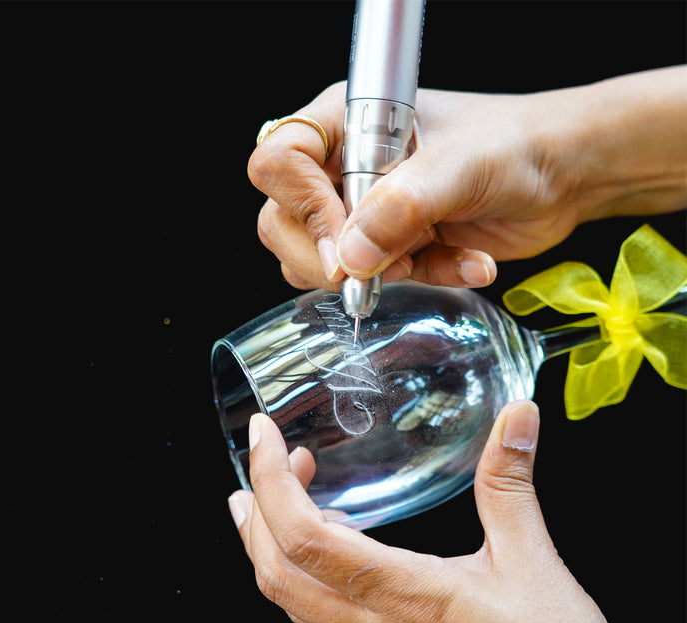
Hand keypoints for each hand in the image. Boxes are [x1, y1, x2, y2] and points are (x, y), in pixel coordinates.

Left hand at [228, 402, 664, 622]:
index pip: (305, 538)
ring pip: (289, 599)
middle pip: (276, 572)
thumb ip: (512, 481)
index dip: (271, 481)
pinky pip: (315, 617)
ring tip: (268, 497)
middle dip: (254, 509)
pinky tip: (322, 546)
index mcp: (407, 595)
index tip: (263, 436)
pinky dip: (297, 572)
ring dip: (265, 543)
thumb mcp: (533, 559)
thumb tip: (517, 417)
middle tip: (262, 458)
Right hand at [248, 67, 686, 290]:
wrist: (562, 176)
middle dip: (331, 256)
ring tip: (428, 256)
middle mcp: (344, 166)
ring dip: (376, 274)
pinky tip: (461, 263)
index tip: (347, 238)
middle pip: (283, 221)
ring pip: (321, 260)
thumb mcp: (460, 167)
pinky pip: (371, 280)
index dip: (302, 206)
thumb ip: (401, 207)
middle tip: (380, 264)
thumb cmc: (517, 145)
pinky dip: (417, 280)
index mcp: (348, 122)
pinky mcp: (388, 243)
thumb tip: (348, 257)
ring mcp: (363, 209)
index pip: (279, 161)